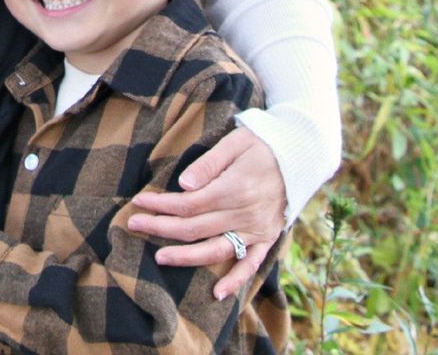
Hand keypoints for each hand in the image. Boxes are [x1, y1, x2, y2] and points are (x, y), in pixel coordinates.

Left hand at [127, 128, 285, 297]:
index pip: (188, 203)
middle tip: (134, 226)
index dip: (161, 205)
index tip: (139, 202)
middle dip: (162, 228)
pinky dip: (236, 281)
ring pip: (216, 250)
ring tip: (159, 257)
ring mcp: (256, 229)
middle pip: (195, 228)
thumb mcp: (236, 142)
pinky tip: (217, 294)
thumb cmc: (263, 144)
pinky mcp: (267, 238)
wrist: (303, 156)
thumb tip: (184, 184)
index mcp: (234, 189)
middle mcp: (244, 214)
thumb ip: (209, 163)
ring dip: (186, 257)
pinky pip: (250, 264)